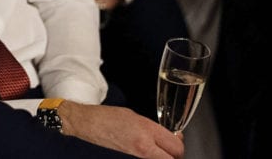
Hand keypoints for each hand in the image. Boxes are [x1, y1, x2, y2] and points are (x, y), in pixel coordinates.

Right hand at [58, 101, 183, 157]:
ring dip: (165, 156)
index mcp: (147, 129)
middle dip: (176, 154)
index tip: (178, 138)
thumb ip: (153, 127)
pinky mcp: (131, 157)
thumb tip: (167, 135)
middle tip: (173, 147)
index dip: (181, 143)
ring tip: (161, 147)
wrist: (90, 124)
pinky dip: (154, 156)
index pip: (176, 146)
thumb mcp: (136, 116)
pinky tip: (150, 148)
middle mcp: (144, 144)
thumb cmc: (109, 116)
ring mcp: (138, 154)